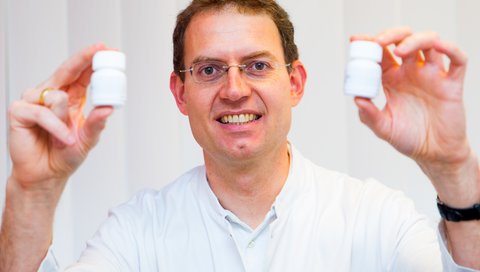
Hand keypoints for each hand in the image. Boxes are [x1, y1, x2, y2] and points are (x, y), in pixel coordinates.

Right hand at [8, 43, 113, 193]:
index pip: (81, 75)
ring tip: (66, 138)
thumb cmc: (64, 155)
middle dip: (83, 58)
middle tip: (99, 50)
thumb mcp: (88, 139)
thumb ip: (97, 123)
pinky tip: (60, 138)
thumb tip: (108, 108)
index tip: (106, 49)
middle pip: (67, 70)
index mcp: (70, 99)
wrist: (45, 175)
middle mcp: (51, 95)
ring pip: (57, 95)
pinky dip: (55, 127)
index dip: (92, 61)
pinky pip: (42, 111)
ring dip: (66, 119)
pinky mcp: (19, 111)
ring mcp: (34, 101)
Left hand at [352, 27, 478, 205]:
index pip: (381, 54)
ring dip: (414, 40)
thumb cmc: (409, 139)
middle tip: (378, 42)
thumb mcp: (383, 128)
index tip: (356, 40)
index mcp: (393, 79)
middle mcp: (412, 73)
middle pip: (404, 40)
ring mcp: (433, 76)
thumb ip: (369, 116)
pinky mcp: (452, 84)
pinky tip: (437, 48)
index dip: (369, 44)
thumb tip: (358, 99)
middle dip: (391, 35)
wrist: (433, 154)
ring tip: (400, 51)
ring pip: (429, 43)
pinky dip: (449, 48)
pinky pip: (457, 60)